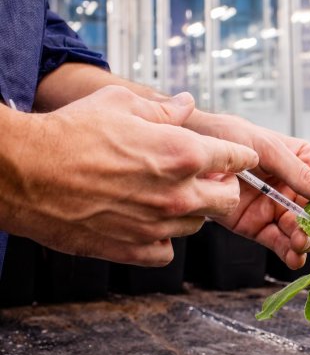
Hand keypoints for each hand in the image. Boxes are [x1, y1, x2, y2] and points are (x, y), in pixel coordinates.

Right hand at [0, 86, 257, 265]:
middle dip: (223, 187)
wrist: (23, 173)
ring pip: (198, 225)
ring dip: (190, 211)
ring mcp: (158, 227)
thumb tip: (187, 104)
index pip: (236, 159)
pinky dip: (162, 238)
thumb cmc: (69, 134)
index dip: (241, 156)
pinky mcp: (134, 250)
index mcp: (182, 154)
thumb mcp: (121, 104)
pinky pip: (167, 251)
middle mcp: (178, 195)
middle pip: (227, 199)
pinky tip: (146, 221)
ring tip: (166, 195)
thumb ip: (164, 109)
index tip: (240, 158)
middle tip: (205, 178)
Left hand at [184, 112, 309, 268]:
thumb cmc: (230, 136)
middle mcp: (293, 188)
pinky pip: (278, 242)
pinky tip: (293, 258)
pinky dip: (287, 253)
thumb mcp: (268, 150)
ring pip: (299, 231)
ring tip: (299, 243)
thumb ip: (300, 173)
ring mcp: (275, 208)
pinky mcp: (256, 226)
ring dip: (303, 240)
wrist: (190, 150)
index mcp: (303, 162)